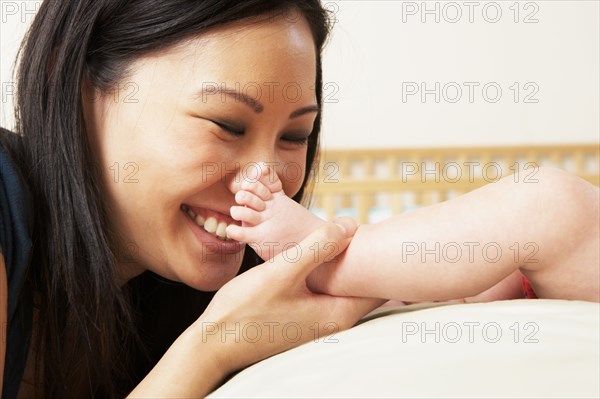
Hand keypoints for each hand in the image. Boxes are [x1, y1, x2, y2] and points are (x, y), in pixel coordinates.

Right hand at [194, 217, 382, 372]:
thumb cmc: (245, 310)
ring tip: (339, 234)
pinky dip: (325, 271)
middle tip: (359, 226)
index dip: (379, 258)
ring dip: (341, 262)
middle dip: (361, 257)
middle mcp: (333, 321)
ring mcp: (317, 320)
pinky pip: (324, 289)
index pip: (378, 287)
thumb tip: (350, 224)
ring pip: (341, 285)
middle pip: (361, 284)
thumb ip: (318, 247)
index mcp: (337, 314)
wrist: (214, 341)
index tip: (377, 233)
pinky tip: (314, 254)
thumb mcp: (283, 271)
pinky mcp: (303, 316)